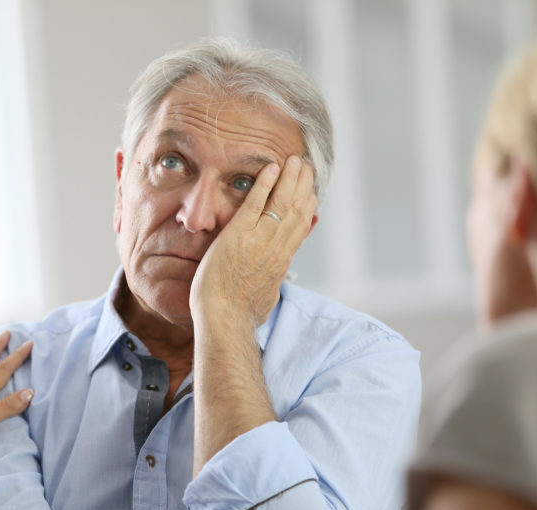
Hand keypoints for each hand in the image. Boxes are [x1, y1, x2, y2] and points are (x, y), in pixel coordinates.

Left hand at [189, 155, 316, 327]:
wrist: (226, 321)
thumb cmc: (240, 316)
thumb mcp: (268, 295)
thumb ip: (275, 279)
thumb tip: (281, 274)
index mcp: (281, 261)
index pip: (299, 227)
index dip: (307, 205)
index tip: (310, 191)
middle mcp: (276, 248)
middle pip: (296, 210)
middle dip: (303, 185)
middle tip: (307, 166)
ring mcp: (259, 241)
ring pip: (281, 203)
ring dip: (289, 178)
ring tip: (294, 159)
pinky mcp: (238, 236)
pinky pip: (255, 204)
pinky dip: (264, 184)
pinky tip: (269, 169)